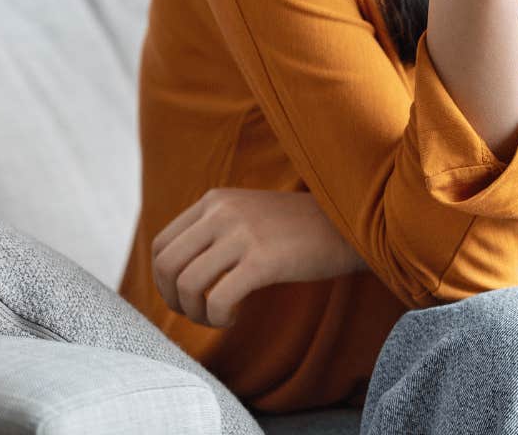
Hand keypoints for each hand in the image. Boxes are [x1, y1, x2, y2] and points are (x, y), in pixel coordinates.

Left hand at [150, 189, 364, 327]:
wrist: (353, 226)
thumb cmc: (302, 231)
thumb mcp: (250, 216)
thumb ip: (214, 231)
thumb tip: (175, 273)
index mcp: (216, 200)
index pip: (163, 245)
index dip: (164, 281)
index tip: (186, 298)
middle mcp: (223, 212)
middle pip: (167, 266)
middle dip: (174, 300)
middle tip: (199, 314)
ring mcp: (242, 233)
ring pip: (187, 285)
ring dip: (196, 314)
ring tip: (219, 318)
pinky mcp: (263, 259)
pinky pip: (217, 300)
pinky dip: (218, 318)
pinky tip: (235, 318)